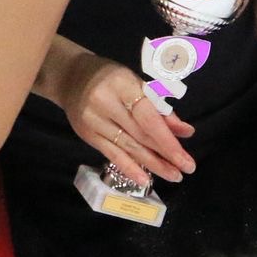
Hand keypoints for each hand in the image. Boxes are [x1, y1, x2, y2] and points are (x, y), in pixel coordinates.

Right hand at [57, 54, 196, 186]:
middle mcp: (105, 103)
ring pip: (128, 147)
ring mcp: (93, 120)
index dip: (167, 141)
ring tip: (173, 176)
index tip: (185, 158)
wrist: (70, 77)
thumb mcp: (136, 83)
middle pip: (140, 135)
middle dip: (165, 155)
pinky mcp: (87, 134)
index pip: (148, 118)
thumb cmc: (110, 77)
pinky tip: (144, 179)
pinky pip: (111, 154)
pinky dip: (129, 168)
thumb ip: (160, 107)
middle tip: (186, 169)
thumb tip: (185, 132)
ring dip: (152, 164)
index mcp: (122, 84)